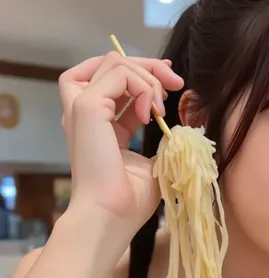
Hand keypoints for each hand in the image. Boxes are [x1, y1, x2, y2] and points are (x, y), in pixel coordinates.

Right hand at [59, 52, 183, 231]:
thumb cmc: (129, 201)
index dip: (144, 74)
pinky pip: (118, 73)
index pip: (116, 81)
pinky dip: (141, 86)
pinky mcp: (87, 107)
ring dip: (147, 78)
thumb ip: (158, 139)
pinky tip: (149, 114)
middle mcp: (85, 111)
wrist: (112, 216)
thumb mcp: (151, 163)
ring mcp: (82, 107)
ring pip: (114, 62)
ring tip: (160, 109)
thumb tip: (178, 125)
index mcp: (97, 123)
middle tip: (176, 83)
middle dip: (149, 67)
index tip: (172, 83)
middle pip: (112, 62)